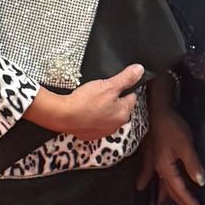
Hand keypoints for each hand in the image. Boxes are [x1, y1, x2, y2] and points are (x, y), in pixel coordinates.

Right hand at [27, 64, 143, 139]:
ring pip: (107, 115)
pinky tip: (86, 110)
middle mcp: (115, 125)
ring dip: (103, 109)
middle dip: (113, 99)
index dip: (124, 88)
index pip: (131, 97)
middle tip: (102, 90)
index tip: (117, 83)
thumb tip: (140, 70)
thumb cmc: (86, 101)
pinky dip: (92, 117)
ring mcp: (102, 131)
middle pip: (119, 107)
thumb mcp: (109, 85)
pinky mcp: (90, 134)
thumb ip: (126, 78)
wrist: (64, 115)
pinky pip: (95, 123)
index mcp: (123, 113)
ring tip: (92, 99)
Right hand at [146, 107, 204, 204]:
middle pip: (170, 191)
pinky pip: (149, 173)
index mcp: (166, 168)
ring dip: (167, 197)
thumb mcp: (185, 144)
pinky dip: (147, 180)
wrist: (156, 109)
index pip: (180, 191)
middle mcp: (158, 169)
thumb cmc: (172, 126)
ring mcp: (152, 162)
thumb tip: (200, 183)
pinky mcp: (150, 155)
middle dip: (182, 203)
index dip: (190, 202)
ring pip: (160, 184)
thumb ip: (193, 164)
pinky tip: (142, 186)